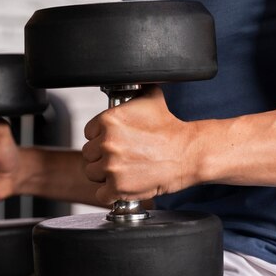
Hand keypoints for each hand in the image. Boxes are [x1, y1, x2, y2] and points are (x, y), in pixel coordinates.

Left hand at [81, 86, 199, 204]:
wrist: (187, 153)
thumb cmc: (171, 130)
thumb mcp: (151, 99)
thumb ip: (135, 90)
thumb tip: (132, 81)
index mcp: (108, 121)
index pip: (88, 133)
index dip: (100, 138)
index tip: (114, 142)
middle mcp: (106, 143)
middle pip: (89, 154)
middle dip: (102, 156)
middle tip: (122, 157)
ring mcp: (111, 167)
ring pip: (92, 173)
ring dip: (105, 175)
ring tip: (124, 170)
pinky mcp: (117, 187)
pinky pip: (101, 194)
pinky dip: (111, 193)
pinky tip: (124, 185)